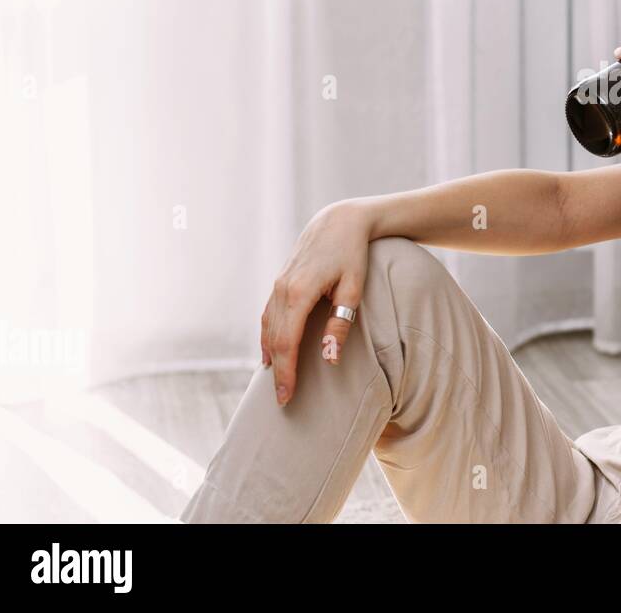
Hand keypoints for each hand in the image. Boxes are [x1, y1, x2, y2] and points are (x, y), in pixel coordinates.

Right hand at [262, 199, 372, 405]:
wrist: (339, 221)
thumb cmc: (352, 254)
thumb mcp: (353, 289)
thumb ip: (340, 324)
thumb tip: (329, 359)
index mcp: (299, 293)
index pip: (287, 343)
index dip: (285, 373)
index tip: (286, 397)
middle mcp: (282, 290)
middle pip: (274, 340)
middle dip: (277, 371)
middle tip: (282, 399)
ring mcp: (278, 285)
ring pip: (267, 328)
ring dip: (270, 355)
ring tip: (276, 380)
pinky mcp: (280, 282)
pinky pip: (268, 315)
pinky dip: (268, 336)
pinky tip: (271, 352)